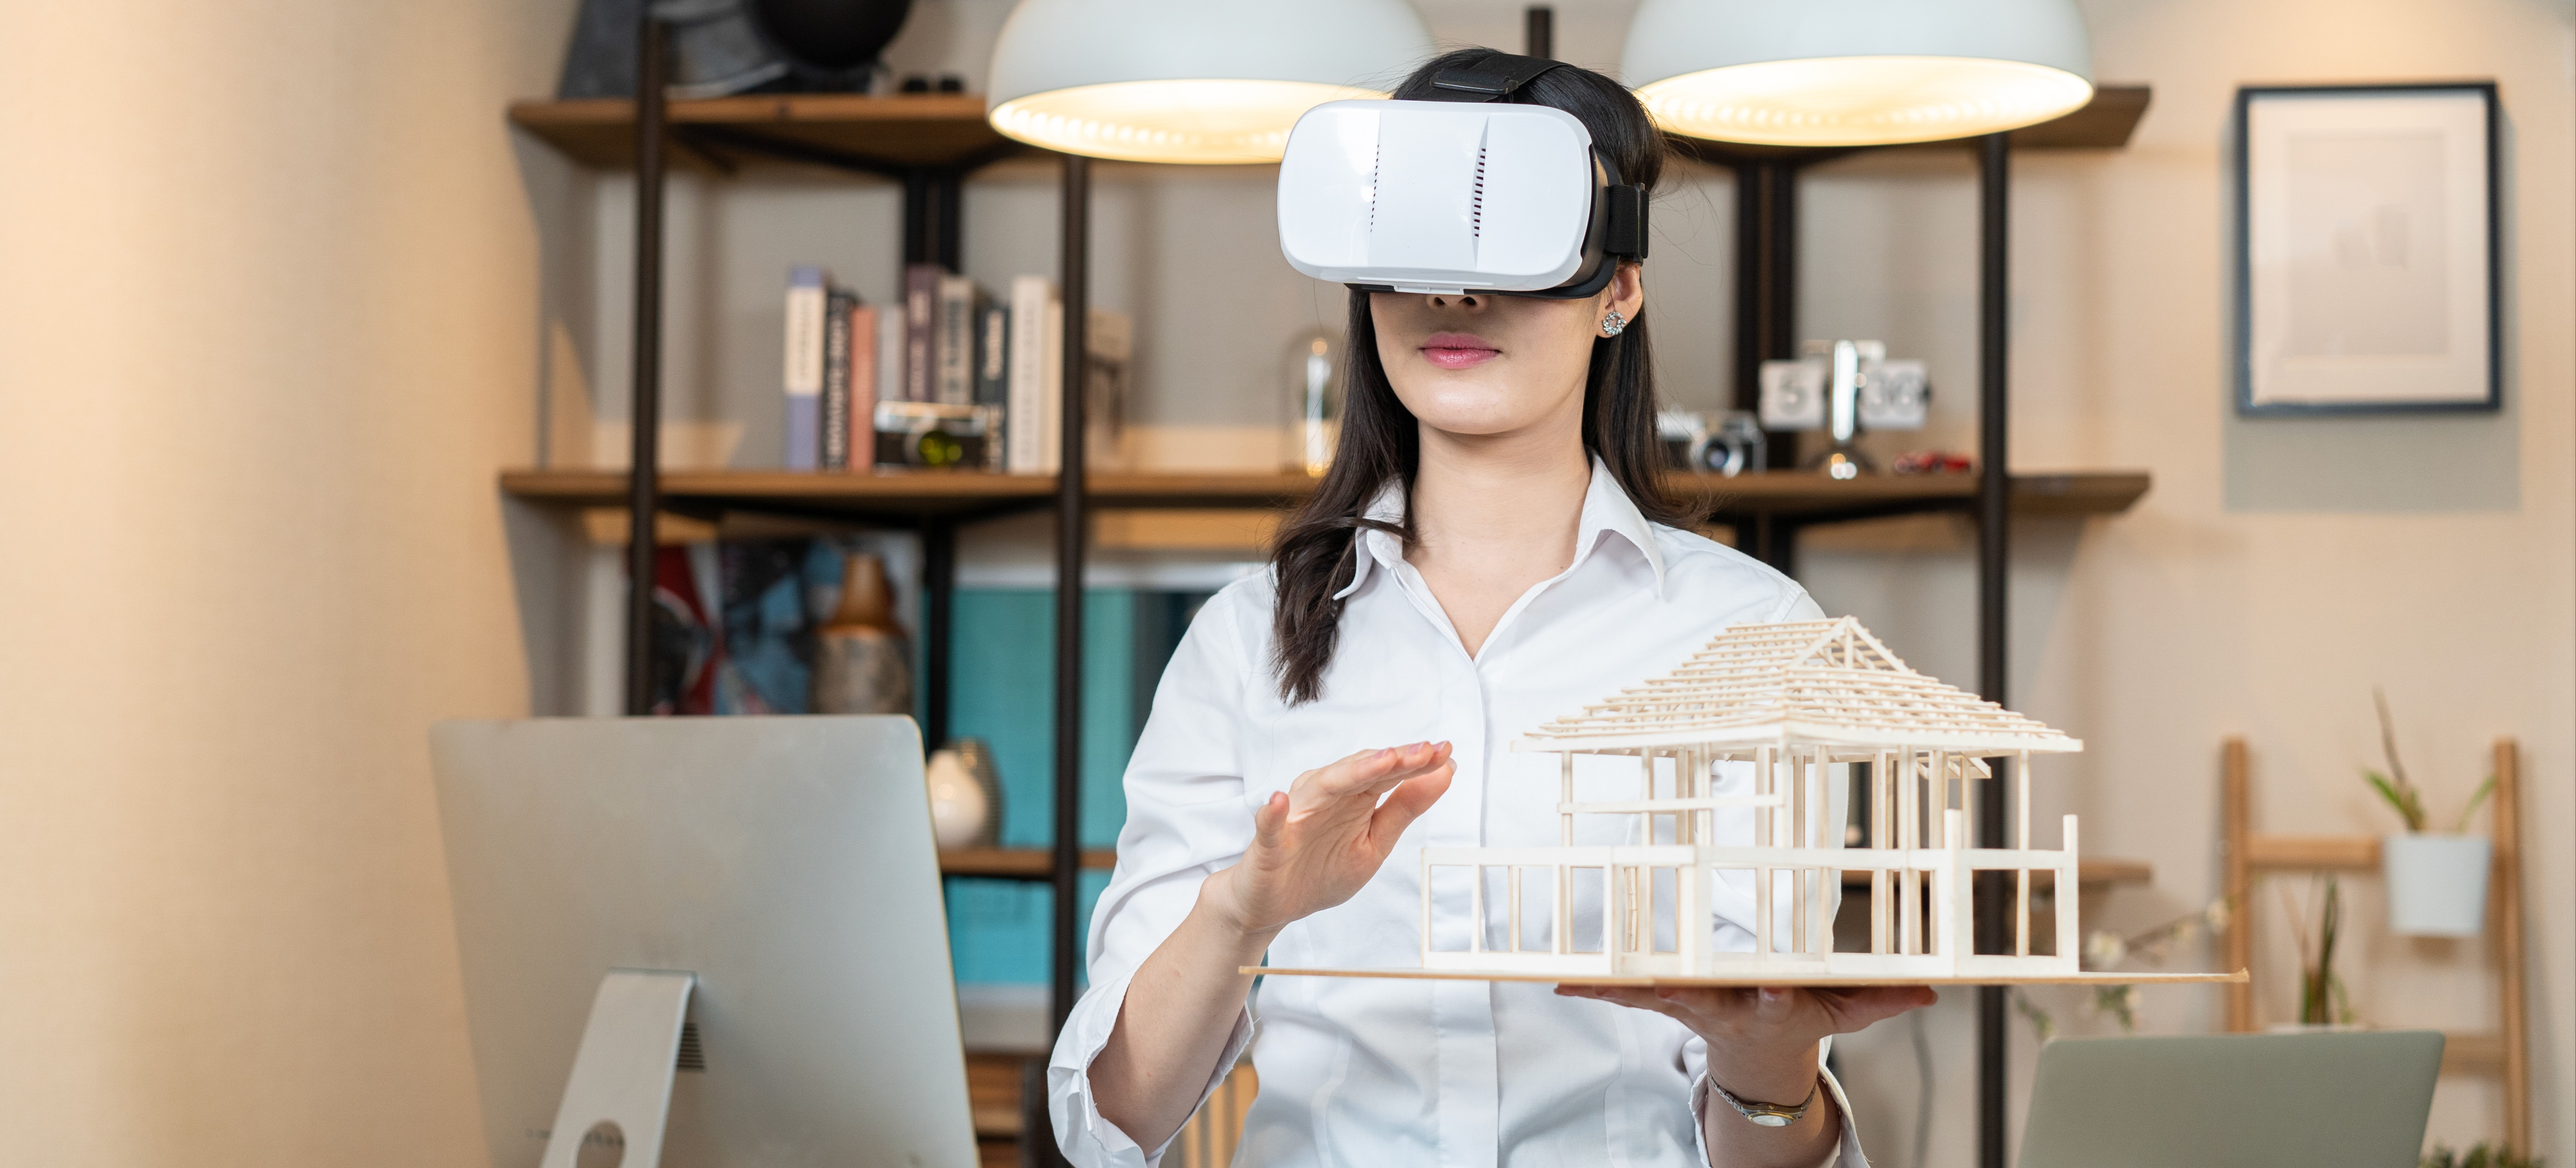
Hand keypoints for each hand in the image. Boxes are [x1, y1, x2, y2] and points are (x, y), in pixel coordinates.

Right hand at [1201, 741, 1454, 937]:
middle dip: (1393, 761)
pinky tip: (1278, 802)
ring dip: (1350, 773)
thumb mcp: (1375, 843)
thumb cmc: (1320, 869)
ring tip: (1382, 761)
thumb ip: (1405, 808)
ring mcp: (1295, 818)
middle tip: (1425, 751)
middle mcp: (1325, 797)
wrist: (1273, 905)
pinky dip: (1272, 814)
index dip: (1416, 761)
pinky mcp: (1268, 843)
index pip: (1387, 772)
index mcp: (1353, 797)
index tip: (1446, 750)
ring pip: (1322, 789)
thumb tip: (1444, 771)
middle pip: (1360, 773)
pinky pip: (1269, 826)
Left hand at [1554, 984, 1935, 1101]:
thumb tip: (1932, 990)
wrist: (1758, 1055)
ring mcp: (1691, 1004)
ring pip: (1654, 992)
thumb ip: (1882, 998)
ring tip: (1578, 976)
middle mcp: (1726, 1006)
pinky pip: (1628, 992)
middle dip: (1683, 986)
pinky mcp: (1666, 1000)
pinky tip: (1558, 980)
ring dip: (1619, 985)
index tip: (1777, 984)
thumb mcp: (1845, 1011)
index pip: (1777, 996)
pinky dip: (1595, 986)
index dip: (1776, 990)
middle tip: (1659, 980)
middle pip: (1706, 994)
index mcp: (1772, 1004)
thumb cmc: (1801, 1016)